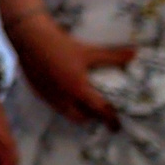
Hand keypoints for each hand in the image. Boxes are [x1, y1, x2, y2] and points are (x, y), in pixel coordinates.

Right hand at [6, 12, 133, 127]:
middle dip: (90, 116)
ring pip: (64, 112)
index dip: (110, 120)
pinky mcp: (36, 90)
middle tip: (97, 108)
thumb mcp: (88, 51)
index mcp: (78, 90)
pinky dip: (61, 101)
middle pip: (80, 117)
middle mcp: (63, 98)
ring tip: (80, 99)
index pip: (99, 111)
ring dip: (75, 110)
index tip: (116, 126)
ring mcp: (48, 95)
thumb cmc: (60, 45)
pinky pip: (52, 103)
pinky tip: (61, 87)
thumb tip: (135, 54)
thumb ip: (112, 56)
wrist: (28, 38)